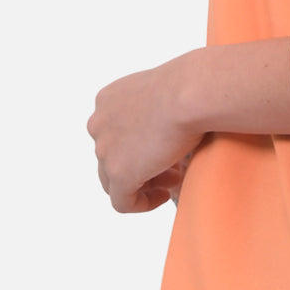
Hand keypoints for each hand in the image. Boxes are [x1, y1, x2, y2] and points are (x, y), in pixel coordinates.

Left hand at [88, 57, 202, 212]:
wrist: (190, 93)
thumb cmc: (189, 86)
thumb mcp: (163, 91)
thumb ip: (155, 107)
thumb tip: (168, 124)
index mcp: (108, 100)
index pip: (114, 132)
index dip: (139, 145)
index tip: (164, 148)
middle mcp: (100, 123)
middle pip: (112, 157)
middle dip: (142, 165)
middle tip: (172, 167)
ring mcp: (105, 150)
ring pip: (114, 181)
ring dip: (144, 183)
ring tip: (173, 180)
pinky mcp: (119, 173)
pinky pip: (122, 202)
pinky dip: (142, 203)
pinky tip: (164, 196)